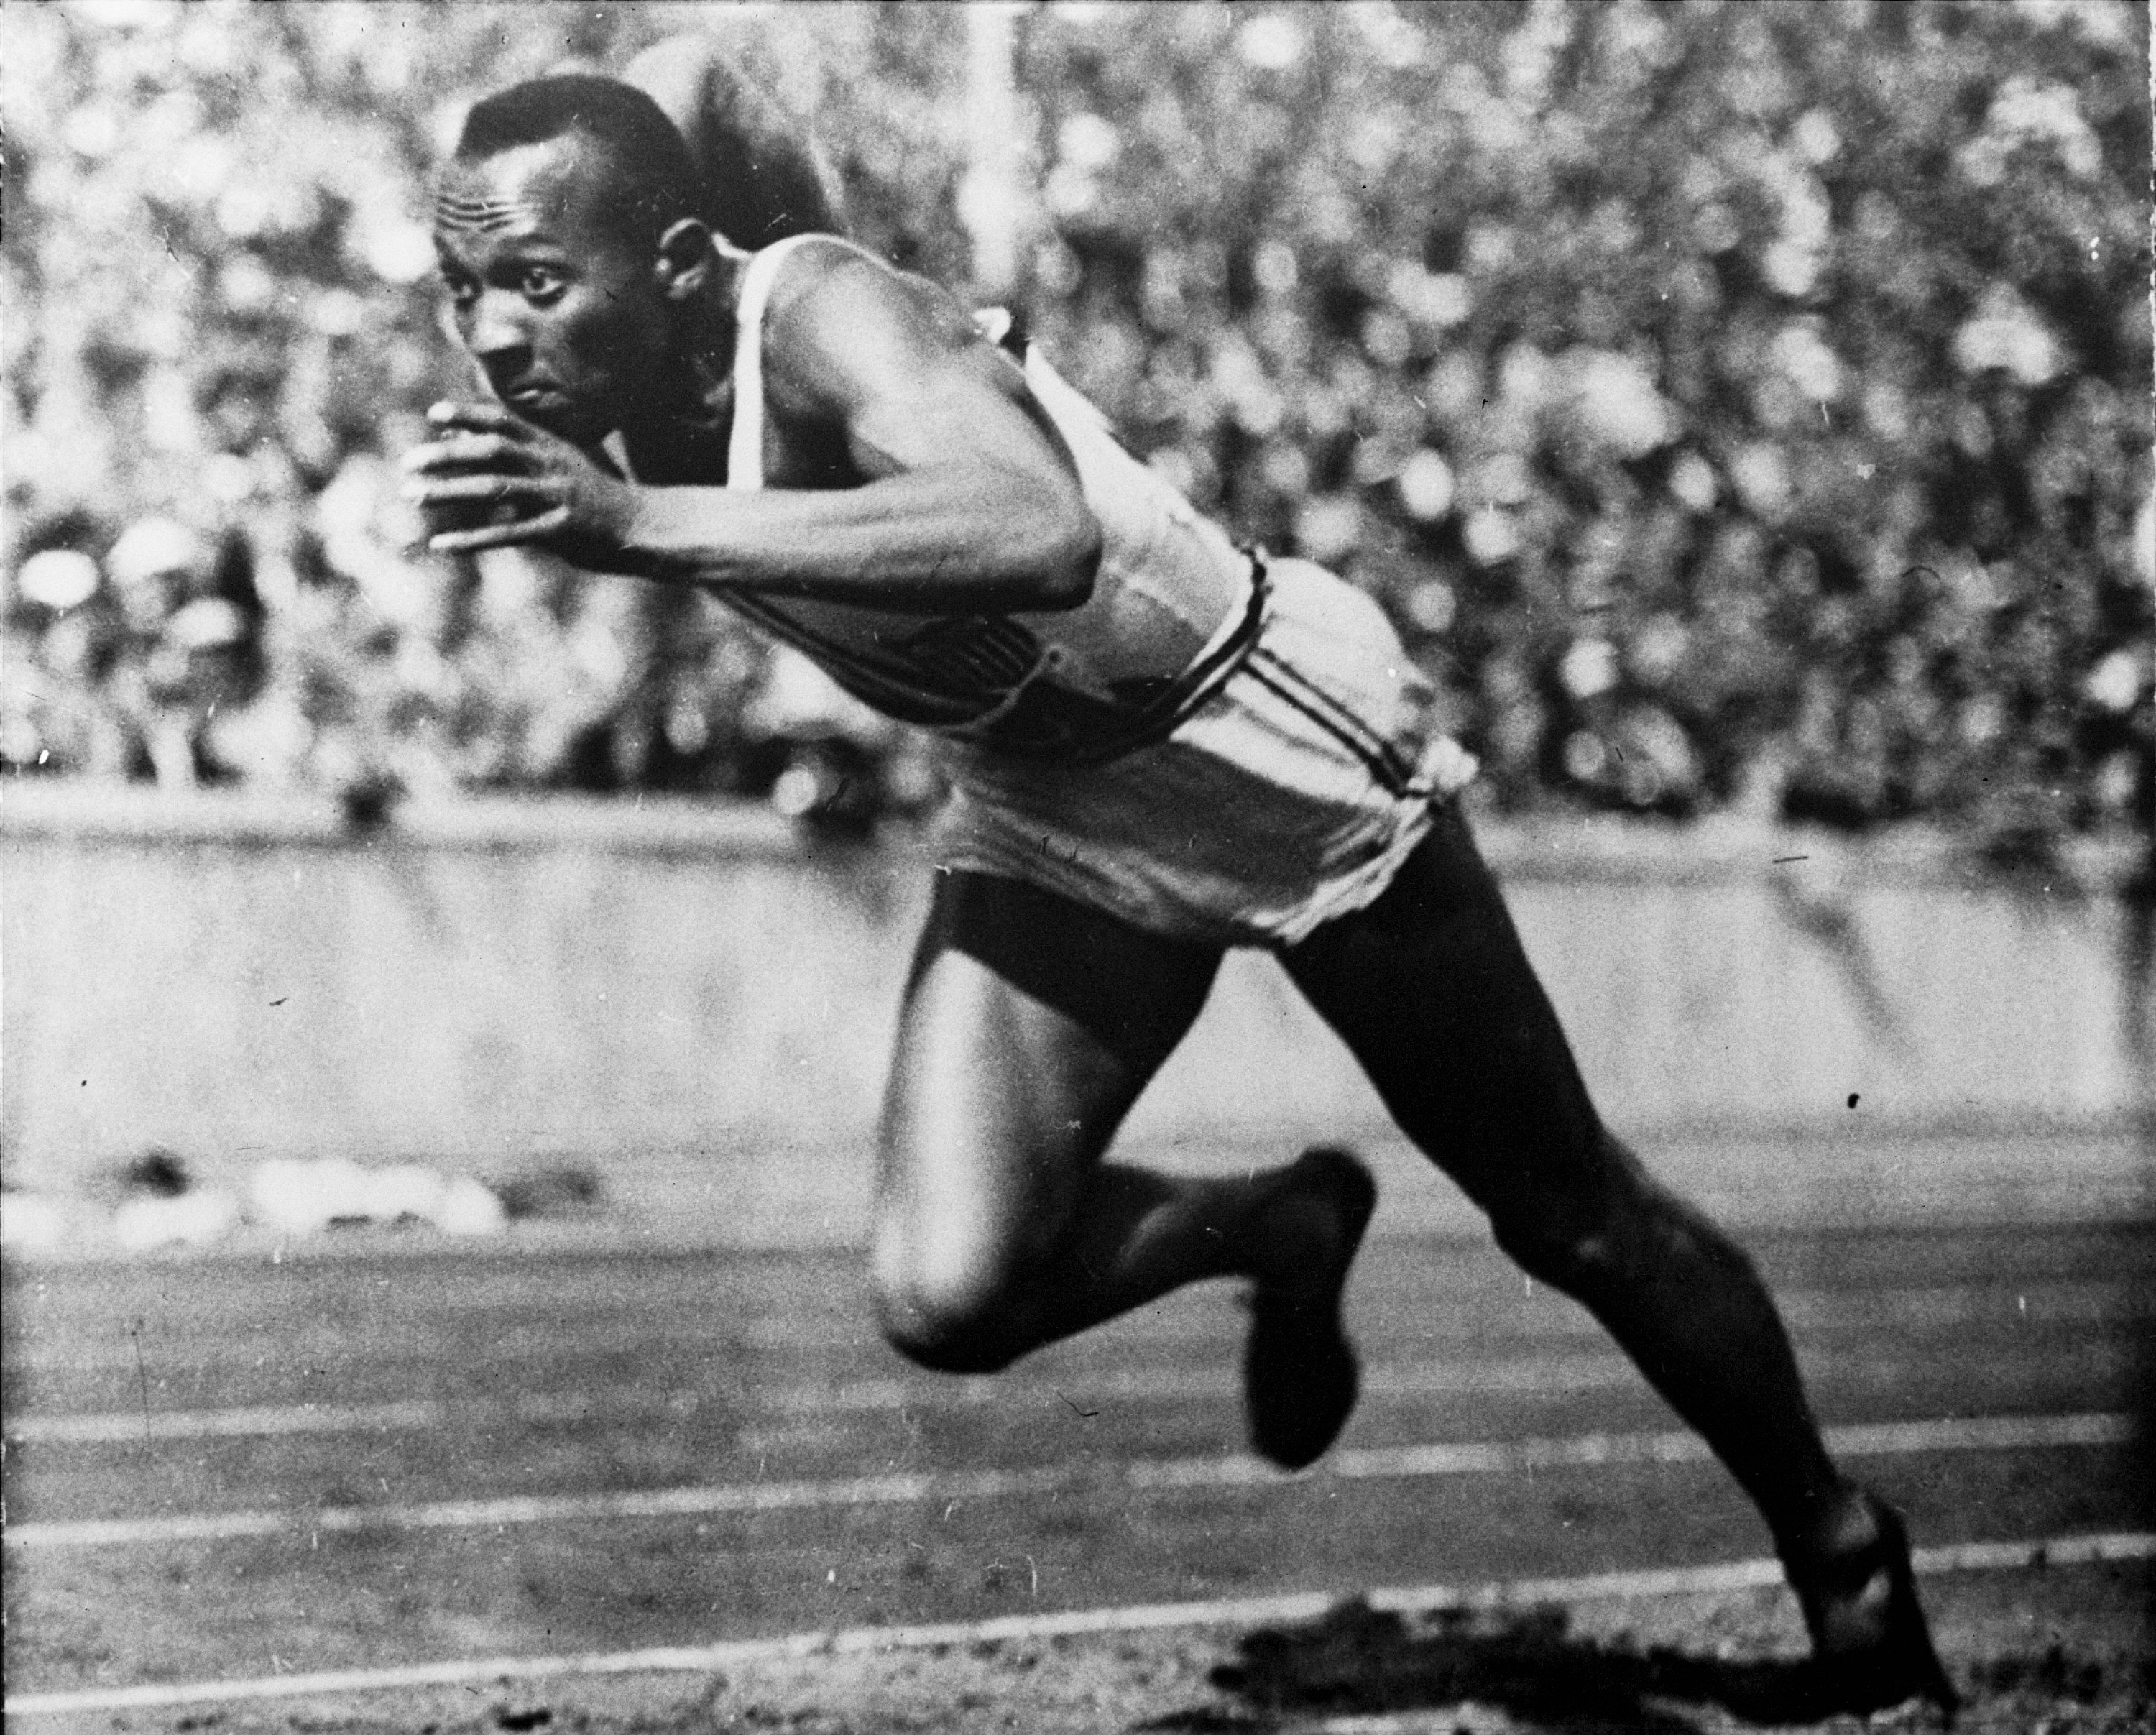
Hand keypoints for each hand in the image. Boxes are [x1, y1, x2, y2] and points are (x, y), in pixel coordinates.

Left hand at [401, 401, 636, 563]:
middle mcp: (551, 465)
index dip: (468, 415)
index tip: (433, 414)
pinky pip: (507, 534)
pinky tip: (442, 544)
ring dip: (450, 491)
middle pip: (492, 451)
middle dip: (447, 456)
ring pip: (494, 489)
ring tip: (414, 496)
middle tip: (409, 463)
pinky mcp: (559, 530)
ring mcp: (556, 497)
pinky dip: (471, 540)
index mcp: (550, 446)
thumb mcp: (556, 462)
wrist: (640, 525)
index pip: (503, 421)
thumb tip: (455, 436)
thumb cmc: (590, 494)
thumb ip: (512, 450)